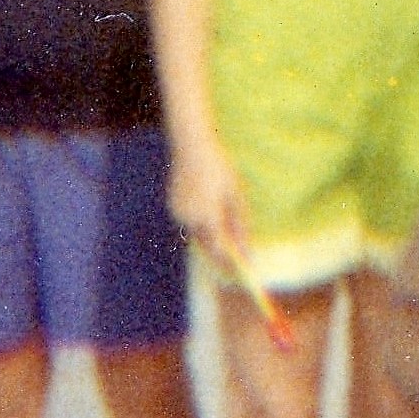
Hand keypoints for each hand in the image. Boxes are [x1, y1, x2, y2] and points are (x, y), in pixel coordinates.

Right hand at [166, 123, 247, 272]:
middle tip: (236, 264)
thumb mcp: (235, 195)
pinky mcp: (173, 206)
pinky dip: (201, 225)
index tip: (243, 271)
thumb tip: (245, 248)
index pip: (219, 249)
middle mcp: (189, 218)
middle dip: (220, 255)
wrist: (191, 146)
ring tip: (227, 245)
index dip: (231, 263)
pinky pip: (190, 222)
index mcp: (207, 216)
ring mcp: (178, 213)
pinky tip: (211, 222)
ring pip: (197, 234)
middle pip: (207, 245)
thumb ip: (240, 223)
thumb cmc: (219, 168)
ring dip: (211, 239)